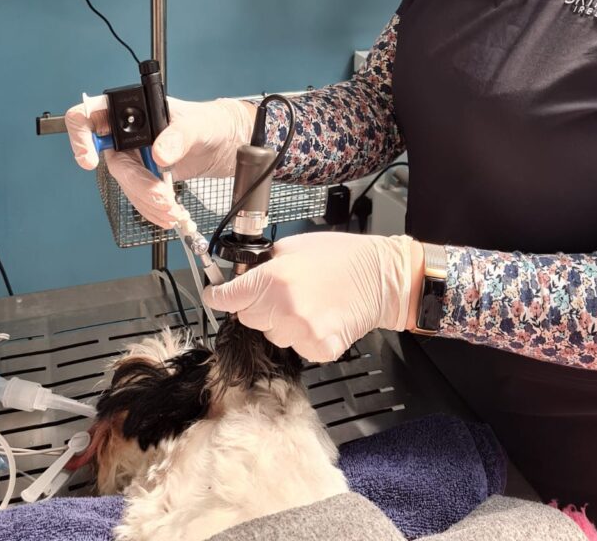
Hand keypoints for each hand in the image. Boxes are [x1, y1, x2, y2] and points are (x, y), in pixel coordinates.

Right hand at [64, 96, 254, 227]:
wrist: (225, 143)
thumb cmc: (211, 121)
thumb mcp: (198, 124)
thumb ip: (179, 136)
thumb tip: (160, 153)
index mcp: (132, 109)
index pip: (89, 115)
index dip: (80, 137)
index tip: (89, 160)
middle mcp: (128, 132)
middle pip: (112, 160)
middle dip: (136, 183)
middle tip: (161, 197)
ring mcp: (135, 155)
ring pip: (126, 183)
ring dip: (147, 201)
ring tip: (172, 209)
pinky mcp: (145, 175)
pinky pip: (138, 195)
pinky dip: (152, 208)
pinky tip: (168, 214)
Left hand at [203, 232, 422, 361]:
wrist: (382, 278)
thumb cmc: (342, 257)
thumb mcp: (294, 246)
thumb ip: (263, 264)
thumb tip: (242, 278)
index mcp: (274, 279)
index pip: (227, 298)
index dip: (218, 295)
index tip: (215, 295)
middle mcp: (285, 309)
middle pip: (247, 317)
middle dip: (258, 304)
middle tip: (282, 291)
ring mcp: (303, 333)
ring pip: (271, 334)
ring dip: (280, 322)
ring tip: (307, 302)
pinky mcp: (319, 349)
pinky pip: (295, 346)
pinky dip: (302, 335)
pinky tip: (319, 317)